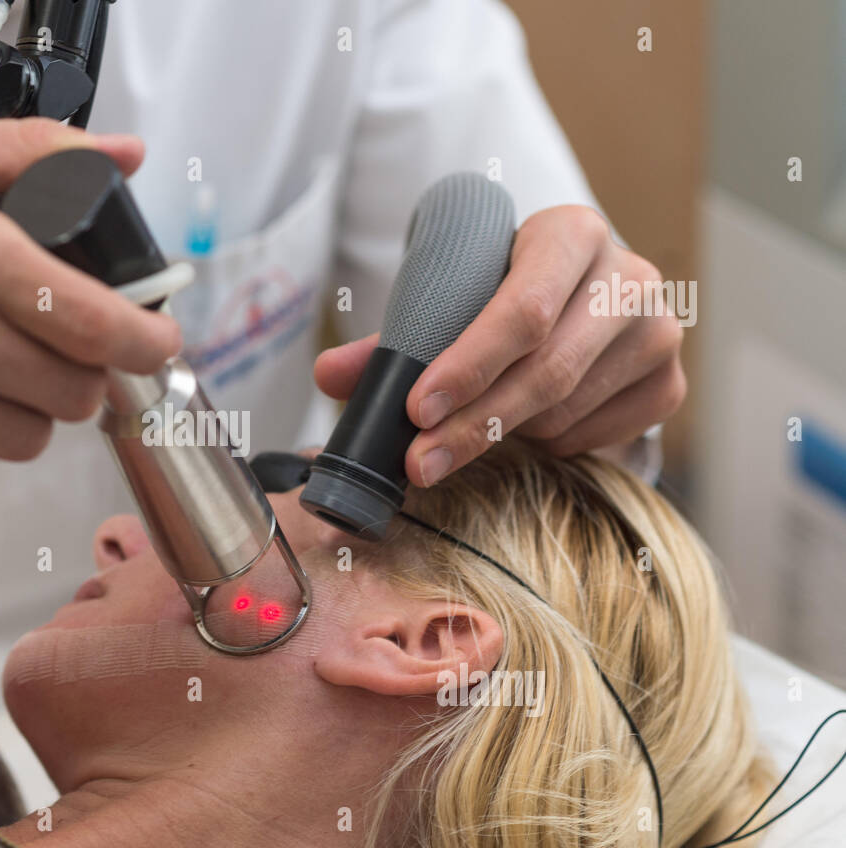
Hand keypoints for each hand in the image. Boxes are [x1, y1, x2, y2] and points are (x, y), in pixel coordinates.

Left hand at [315, 205, 684, 486]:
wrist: (580, 295)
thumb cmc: (506, 293)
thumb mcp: (454, 297)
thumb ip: (393, 338)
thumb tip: (329, 376)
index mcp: (571, 234)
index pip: (524, 309)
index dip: (469, 365)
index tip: (418, 409)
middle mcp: (630, 277)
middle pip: (548, 370)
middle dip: (474, 424)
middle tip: (419, 462)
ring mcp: (660, 331)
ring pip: (568, 410)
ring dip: (509, 434)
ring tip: (473, 428)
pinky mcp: (670, 382)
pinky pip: (600, 437)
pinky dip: (551, 444)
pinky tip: (528, 430)